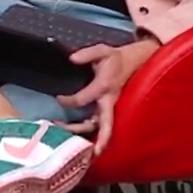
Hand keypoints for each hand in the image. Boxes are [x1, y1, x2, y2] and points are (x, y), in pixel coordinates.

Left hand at [57, 38, 161, 152]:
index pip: (83, 99)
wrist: (134, 62)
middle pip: (100, 125)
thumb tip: (71, 59)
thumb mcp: (103, 51)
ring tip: (66, 141)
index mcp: (105, 87)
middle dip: (87, 134)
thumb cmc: (116, 58)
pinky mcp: (108, 109)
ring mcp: (109, 108)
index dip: (68, 101)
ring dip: (84, 136)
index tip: (58, 98)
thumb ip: (87, 54)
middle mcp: (108, 102)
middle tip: (67, 140)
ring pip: (98, 128)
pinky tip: (76, 139)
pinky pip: (99, 125)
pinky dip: (88, 133)